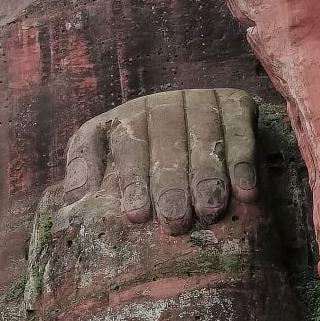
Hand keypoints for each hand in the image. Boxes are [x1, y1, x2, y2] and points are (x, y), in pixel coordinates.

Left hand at [60, 89, 258, 233]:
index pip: (128, 145)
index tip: (136, 215)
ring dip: (208, 175)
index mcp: (128, 116)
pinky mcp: (236, 103)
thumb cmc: (142, 155)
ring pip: (205, 137)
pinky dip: (243, 162)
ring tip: (209, 210)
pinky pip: (241, 131)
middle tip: (175, 220)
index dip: (132, 180)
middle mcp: (164, 103)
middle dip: (170, 183)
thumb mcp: (105, 151)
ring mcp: (202, 100)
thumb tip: (74, 195)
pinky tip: (245, 192)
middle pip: (167, 142)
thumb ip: (85, 166)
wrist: (197, 128)